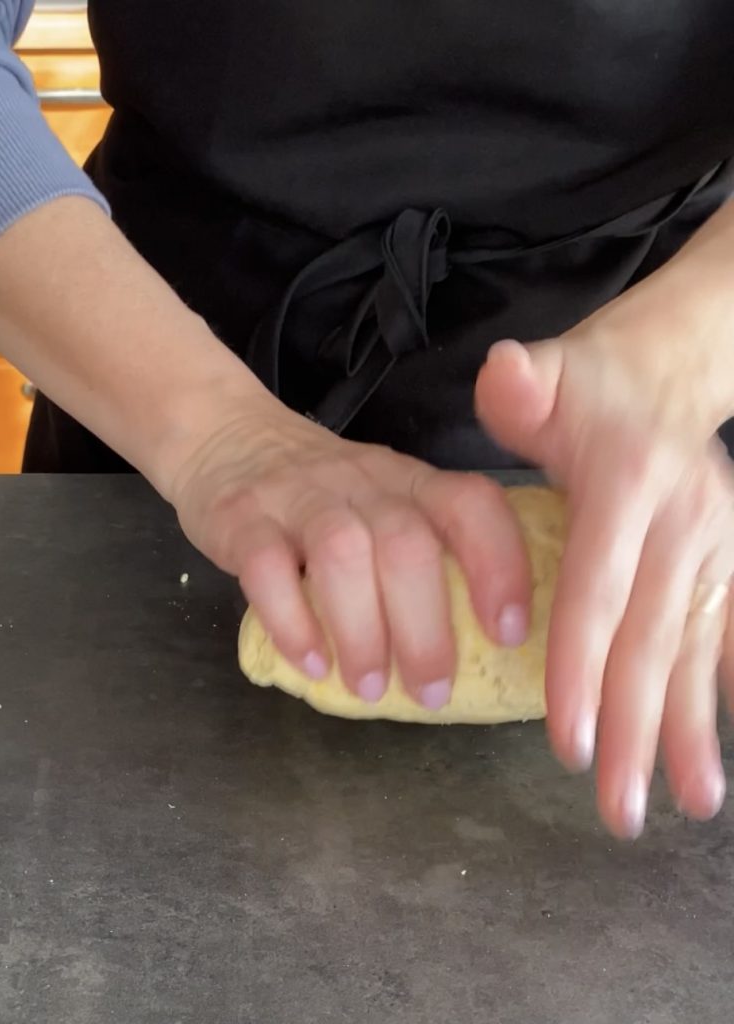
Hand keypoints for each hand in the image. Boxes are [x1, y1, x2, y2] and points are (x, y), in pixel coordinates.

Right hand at [169, 397, 531, 708]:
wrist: (223, 434)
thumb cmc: (318, 493)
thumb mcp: (378, 502)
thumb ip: (416, 555)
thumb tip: (471, 653)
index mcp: (407, 481)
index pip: (470, 504)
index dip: (500, 565)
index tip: (509, 633)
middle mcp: (359, 483)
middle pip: (406, 543)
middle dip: (425, 628)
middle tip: (430, 691)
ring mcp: (296, 497)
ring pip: (342, 554)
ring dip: (362, 632)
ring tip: (369, 688)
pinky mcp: (241, 518)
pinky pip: (267, 567)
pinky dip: (291, 621)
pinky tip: (309, 661)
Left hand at [476, 265, 733, 838]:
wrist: (662, 374)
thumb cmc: (583, 390)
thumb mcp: (543, 378)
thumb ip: (520, 386)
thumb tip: (505, 376)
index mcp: (625, 492)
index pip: (596, 595)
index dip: (581, 668)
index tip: (570, 742)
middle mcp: (683, 527)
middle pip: (649, 642)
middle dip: (633, 730)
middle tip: (615, 809)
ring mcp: (716, 548)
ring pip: (696, 651)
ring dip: (692, 730)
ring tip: (691, 803)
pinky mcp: (730, 562)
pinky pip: (731, 635)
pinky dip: (726, 691)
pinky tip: (719, 749)